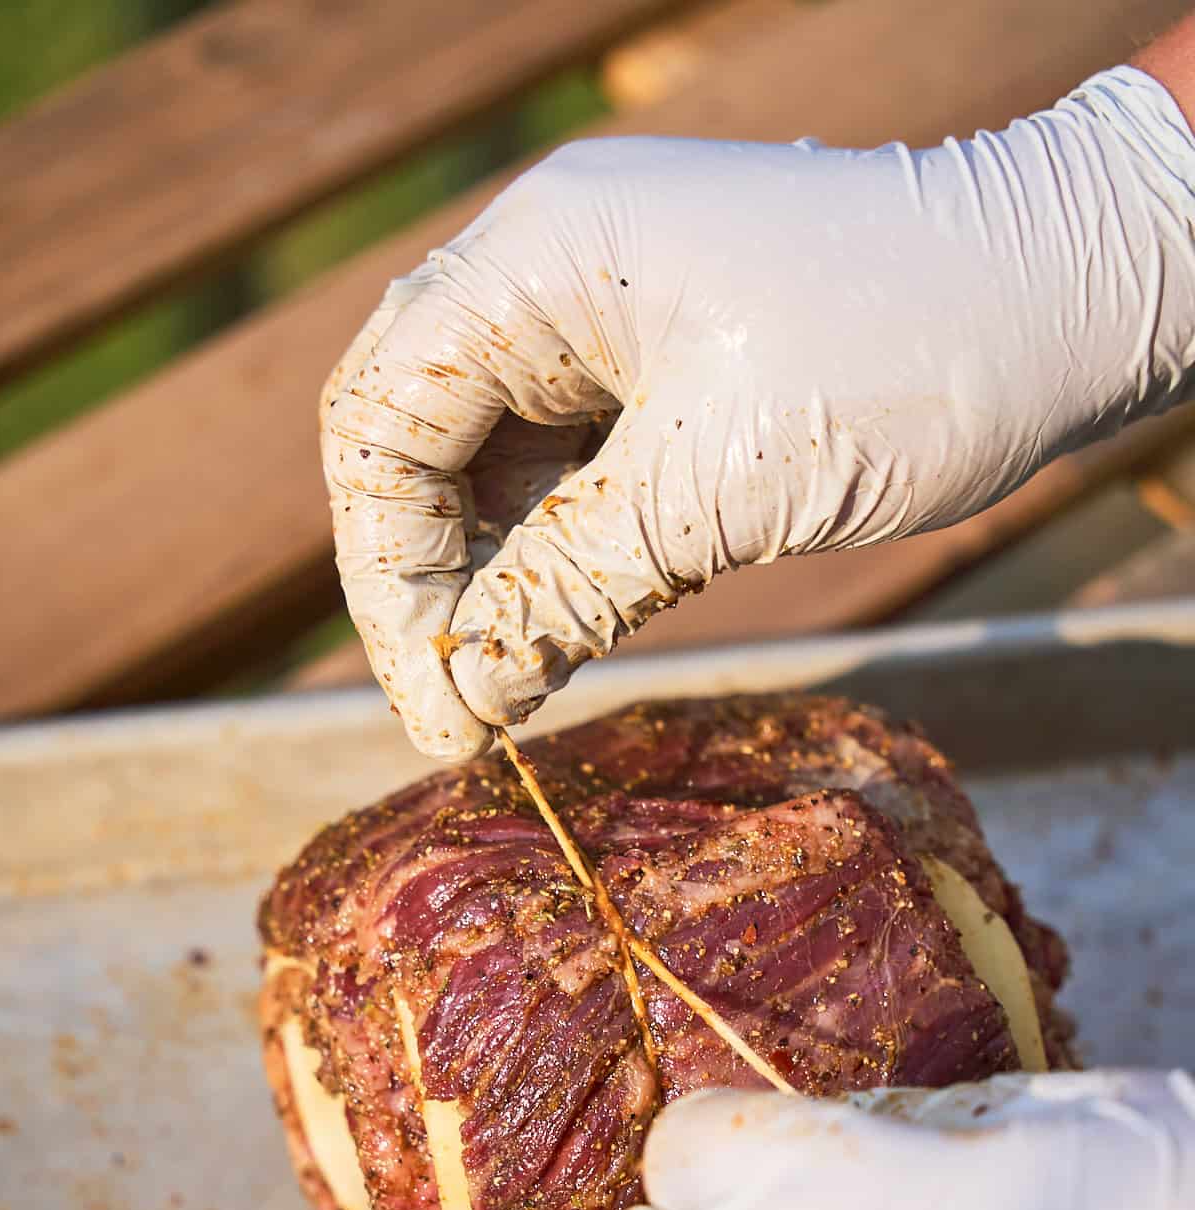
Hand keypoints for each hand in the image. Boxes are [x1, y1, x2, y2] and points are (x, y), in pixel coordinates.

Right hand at [321, 67, 1194, 758]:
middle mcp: (548, 270)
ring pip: (483, 458)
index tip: (436, 705)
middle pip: (413, 435)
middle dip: (421, 581)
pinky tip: (555, 628)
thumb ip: (567, 586)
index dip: (388, 577)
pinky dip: (548, 550)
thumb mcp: (720, 488)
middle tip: (454, 710)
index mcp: (538, 258)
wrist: (1067, 293)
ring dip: (483, 575)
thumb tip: (463, 692)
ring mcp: (600, 311)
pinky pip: (559, 462)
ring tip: (505, 687)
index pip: (383, 420)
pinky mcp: (652, 360)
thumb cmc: (908, 352)